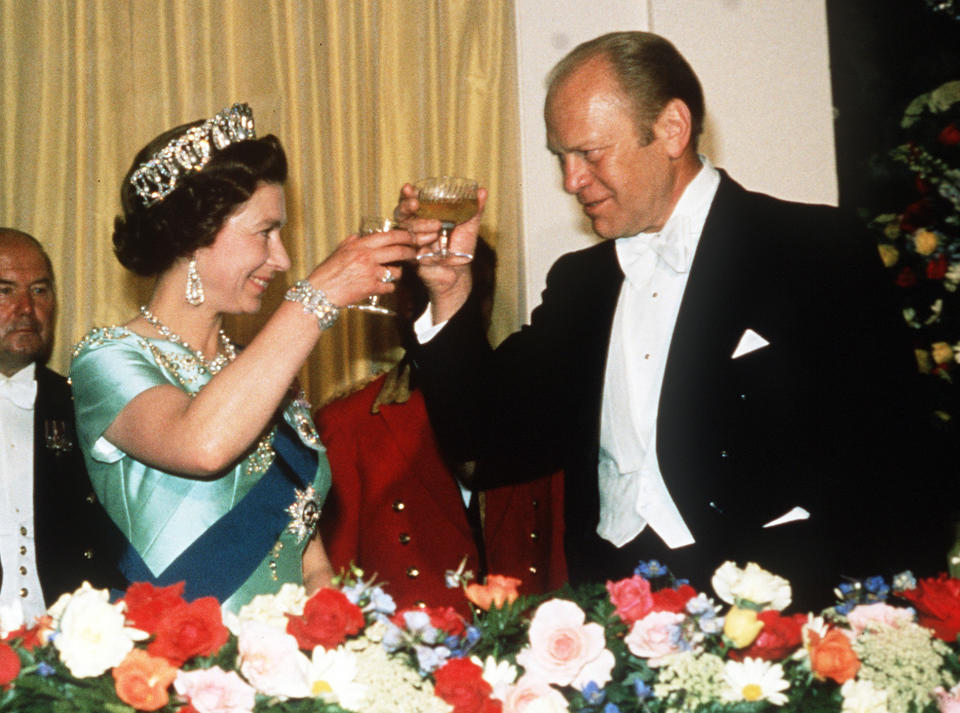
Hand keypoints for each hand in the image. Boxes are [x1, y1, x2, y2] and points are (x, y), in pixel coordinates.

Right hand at [307, 228, 415, 306]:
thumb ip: (351, 242)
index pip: (388, 236)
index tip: (411, 236)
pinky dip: (387, 288)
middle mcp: (367, 257)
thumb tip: (359, 235)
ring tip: (390, 274)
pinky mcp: (371, 288)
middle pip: (398, 251)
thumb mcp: (338, 251)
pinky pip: (389, 287)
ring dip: (396, 273)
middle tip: (414, 253)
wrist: (320, 293)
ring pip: (396, 271)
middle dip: (410, 252)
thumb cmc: (327, 273)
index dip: (404, 235)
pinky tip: (380, 287)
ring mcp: (370, 273)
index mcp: (359, 245)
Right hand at [394, 183, 487, 320]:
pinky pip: (410, 246)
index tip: (409, 187)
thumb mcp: (469, 227)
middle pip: (401, 212)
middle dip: (406, 206)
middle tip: (415, 203)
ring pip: (406, 228)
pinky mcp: (411, 255)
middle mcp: (416, 227)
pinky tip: (433, 246)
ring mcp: (412, 241)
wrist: (459, 273)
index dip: (408, 194)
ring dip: (421, 225)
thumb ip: (474, 209)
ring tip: (437, 229)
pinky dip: (423, 243)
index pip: (412, 202)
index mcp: (427, 217)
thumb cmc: (462, 249)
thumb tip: (482, 191)